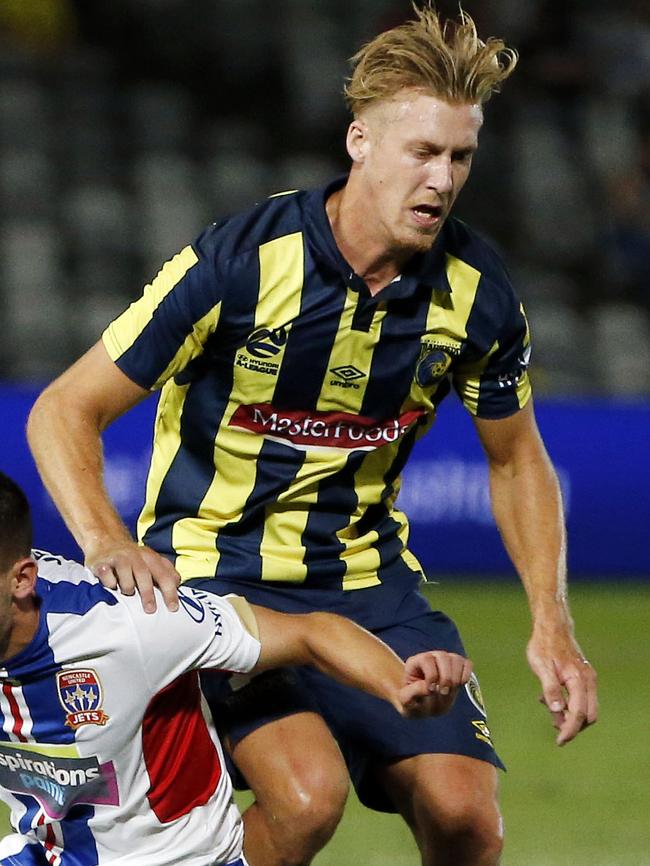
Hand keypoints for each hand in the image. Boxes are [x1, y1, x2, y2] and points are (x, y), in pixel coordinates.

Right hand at [86, 541, 180, 613]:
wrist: (106, 540)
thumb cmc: (132, 558)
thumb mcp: (151, 560)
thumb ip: (165, 572)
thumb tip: (177, 586)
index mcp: (150, 557)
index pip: (164, 575)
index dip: (170, 592)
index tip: (173, 608)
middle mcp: (135, 556)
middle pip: (144, 575)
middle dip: (148, 595)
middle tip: (150, 610)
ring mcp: (118, 559)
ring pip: (126, 579)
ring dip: (128, 589)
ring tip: (128, 593)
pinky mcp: (102, 564)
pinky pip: (107, 578)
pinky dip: (110, 584)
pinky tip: (111, 585)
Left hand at [397, 651, 472, 717]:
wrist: (423, 705)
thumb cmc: (413, 702)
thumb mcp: (406, 701)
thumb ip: (412, 694)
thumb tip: (428, 688)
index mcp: (415, 662)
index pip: (426, 659)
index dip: (431, 675)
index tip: (430, 691)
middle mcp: (431, 657)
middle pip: (443, 657)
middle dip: (446, 678)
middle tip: (443, 693)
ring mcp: (445, 660)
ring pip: (456, 659)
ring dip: (456, 678)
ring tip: (450, 690)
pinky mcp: (458, 667)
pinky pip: (467, 664)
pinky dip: (466, 675)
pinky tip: (459, 686)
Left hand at [527, 629, 597, 745]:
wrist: (552, 627)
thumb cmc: (544, 646)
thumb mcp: (541, 667)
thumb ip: (550, 688)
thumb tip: (556, 711)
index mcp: (578, 680)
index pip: (579, 713)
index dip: (570, 730)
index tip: (560, 741)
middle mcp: (588, 681)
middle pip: (588, 715)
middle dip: (573, 726)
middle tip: (554, 729)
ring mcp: (588, 679)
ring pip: (587, 708)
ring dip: (571, 716)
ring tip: (549, 711)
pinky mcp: (584, 678)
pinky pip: (582, 699)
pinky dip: (570, 706)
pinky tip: (550, 700)